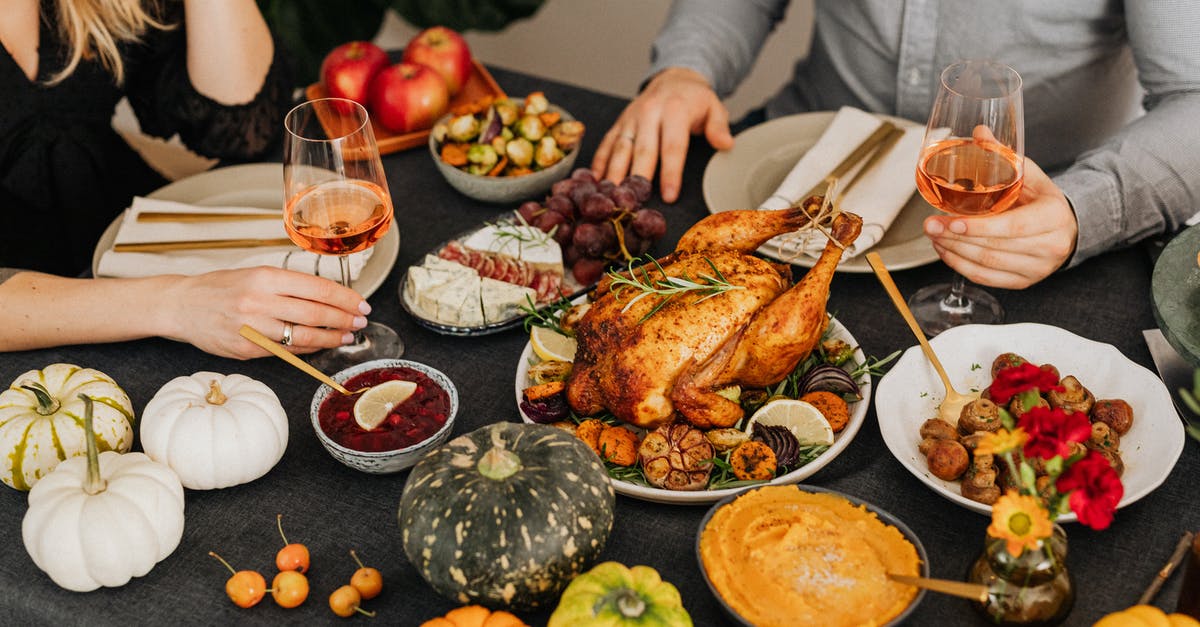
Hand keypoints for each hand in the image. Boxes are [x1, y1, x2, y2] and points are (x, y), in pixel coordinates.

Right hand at [160, 267, 369, 358]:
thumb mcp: (255, 274)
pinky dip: (307, 349)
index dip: (345, 298)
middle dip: (344, 319)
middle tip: (360, 321)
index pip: (317, 288)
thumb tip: (328, 297)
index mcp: (265, 277)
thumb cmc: (221, 288)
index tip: (361, 304)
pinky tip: (319, 346)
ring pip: (304, 337)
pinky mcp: (247, 349)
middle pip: (315, 313)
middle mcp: (259, 301)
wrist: (181, 305)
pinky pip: (286, 351)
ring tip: (346, 335)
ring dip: (331, 338)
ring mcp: (253, 328)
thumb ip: (288, 286)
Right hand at [591, 67, 733, 202]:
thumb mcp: (714, 108)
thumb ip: (719, 127)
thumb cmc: (694, 100)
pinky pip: (607, 144)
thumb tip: (724, 144)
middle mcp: (649, 112)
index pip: (672, 147)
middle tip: (633, 202)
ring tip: (610, 196)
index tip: (668, 196)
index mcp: (675, 110)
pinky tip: (594, 181)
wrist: (674, 79)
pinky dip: (599, 163)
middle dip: (638, 178)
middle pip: (643, 150)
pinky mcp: (619, 123)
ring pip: (620, 148)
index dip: (670, 173)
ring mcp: (631, 118)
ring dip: (614, 173)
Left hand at [923, 158, 1077, 288]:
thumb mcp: (1031, 175)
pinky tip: (945, 251)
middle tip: (929, 225)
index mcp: (1053, 217)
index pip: (1012, 226)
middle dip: (955, 238)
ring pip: (986, 264)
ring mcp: (1037, 269)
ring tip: (933, 235)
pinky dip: (960, 265)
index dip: (979, 226)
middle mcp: (1049, 248)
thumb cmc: (1043, 200)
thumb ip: (1004, 156)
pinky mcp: (1024, 283)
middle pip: (994, 247)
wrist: (1067, 229)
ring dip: (953, 251)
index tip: (951, 221)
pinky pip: (985, 278)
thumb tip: (978, 133)